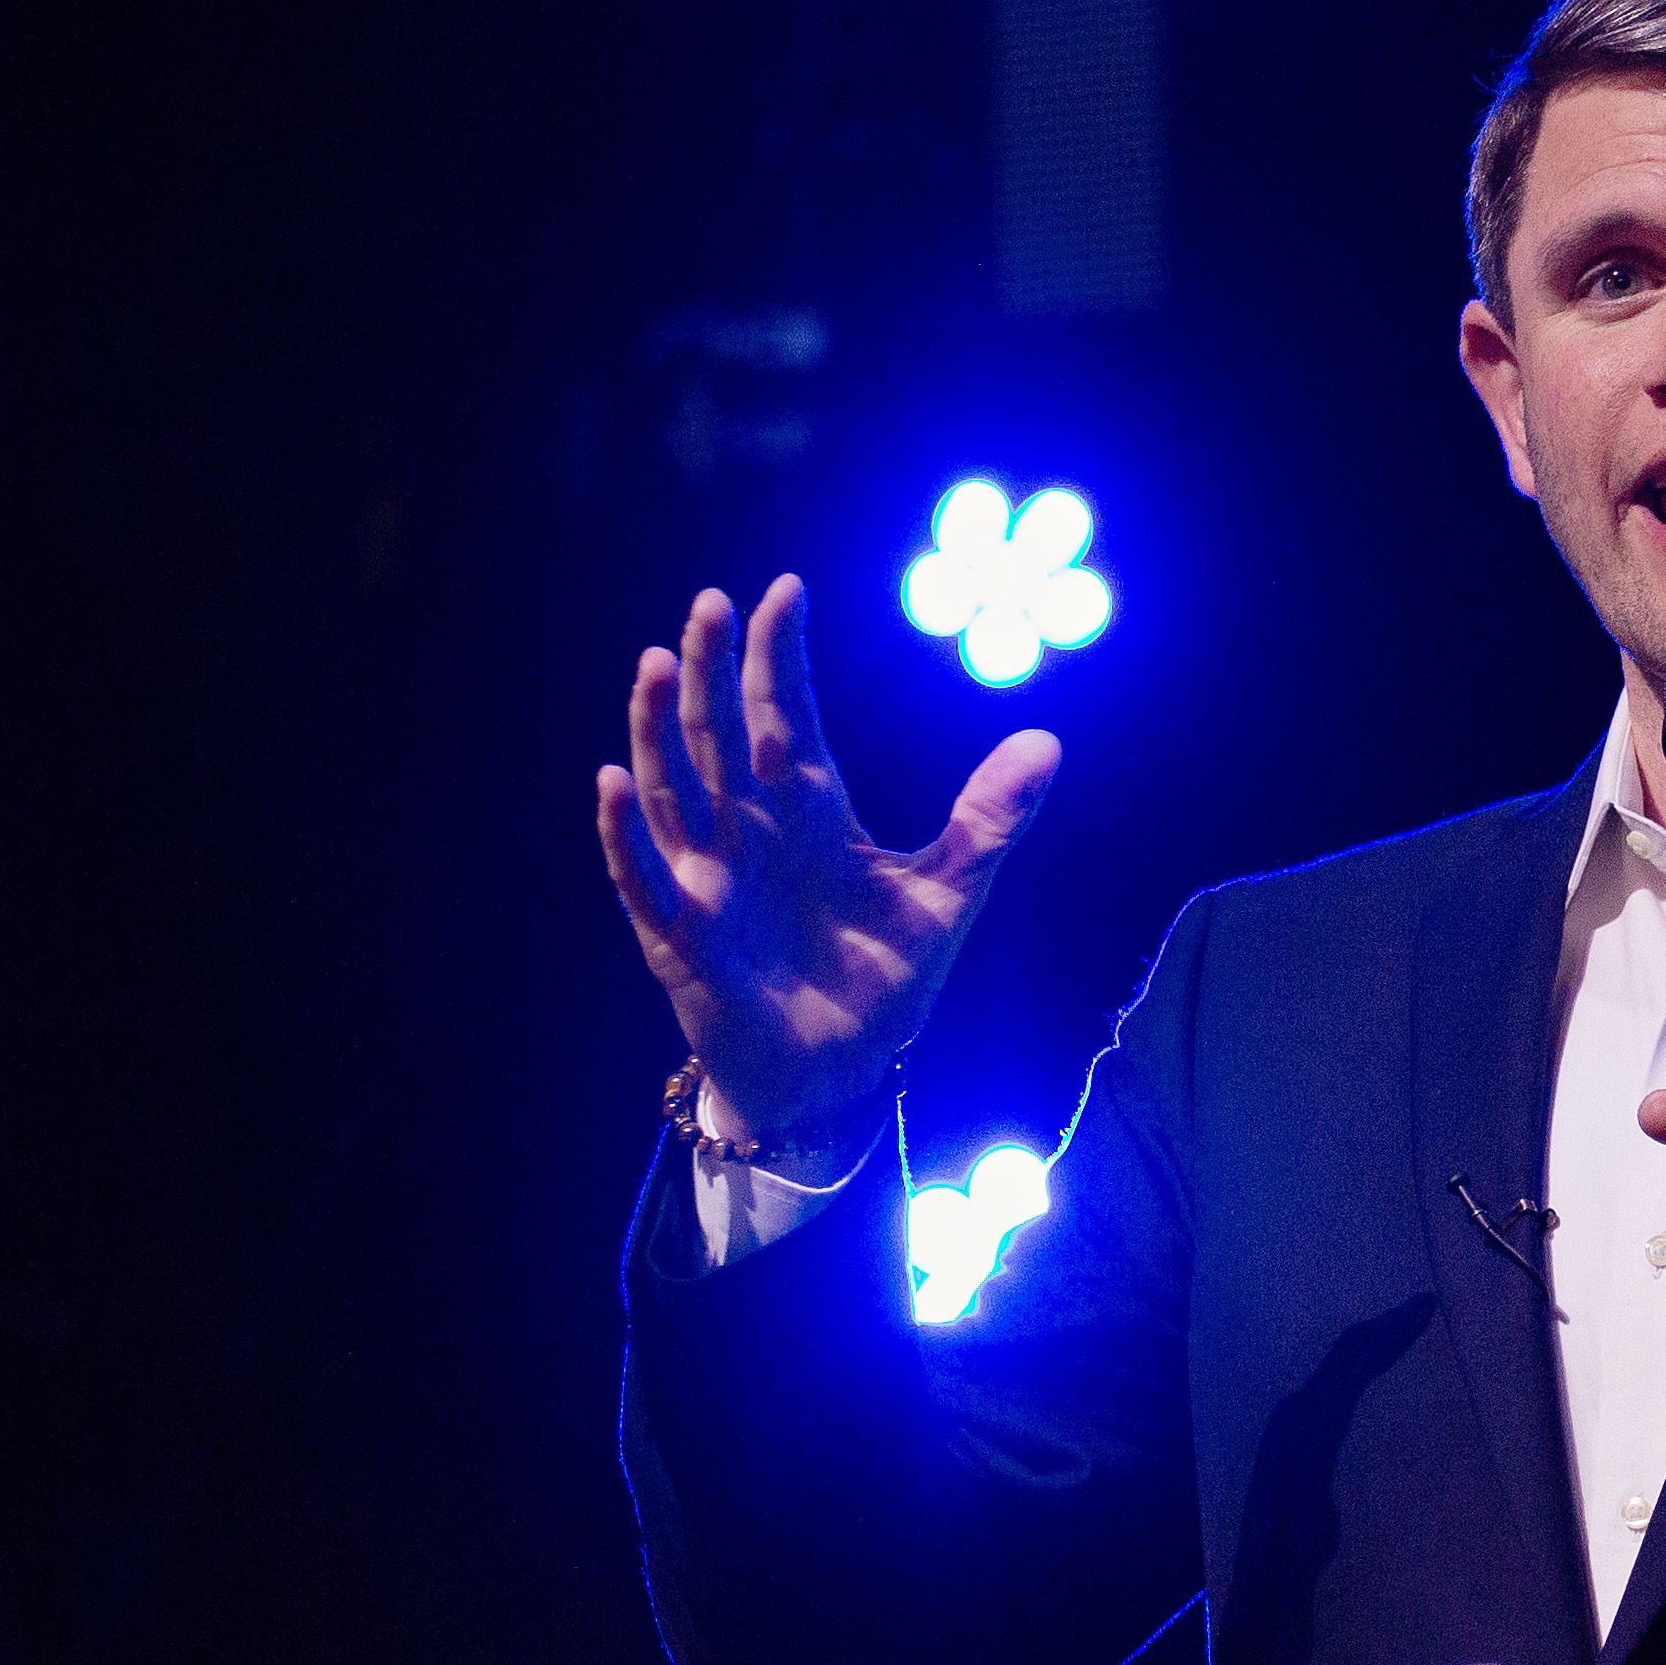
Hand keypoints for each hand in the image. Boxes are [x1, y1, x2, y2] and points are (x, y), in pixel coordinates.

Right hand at [592, 575, 1059, 1148]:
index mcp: (809, 811)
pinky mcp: (681, 935)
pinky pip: (644, 875)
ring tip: (660, 661)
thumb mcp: (947, 894)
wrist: (839, 1074)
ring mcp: (709, 879)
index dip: (781, 657)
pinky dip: (628, 831)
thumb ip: (989, 820)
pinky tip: (617, 780)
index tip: (787, 590)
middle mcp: (749, 831)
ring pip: (675, 788)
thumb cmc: (878, 978)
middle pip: (721, 734)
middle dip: (716, 669)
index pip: (785, 716)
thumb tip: (1048, 741)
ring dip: (658, 727)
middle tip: (713, 601)